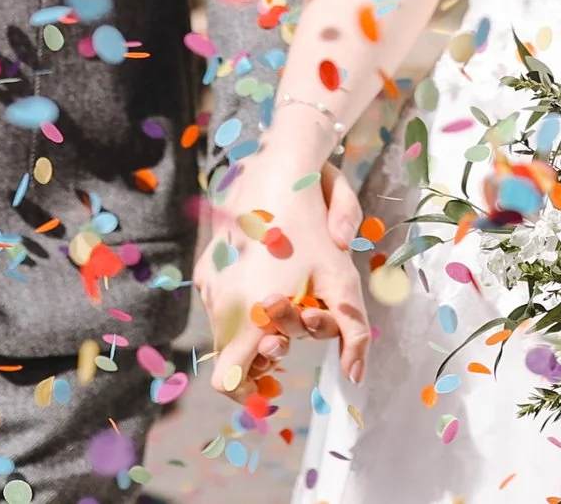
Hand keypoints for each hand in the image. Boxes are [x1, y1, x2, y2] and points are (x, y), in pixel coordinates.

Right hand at [198, 155, 370, 393]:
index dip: (247, 388)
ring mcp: (209, 283)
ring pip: (225, 326)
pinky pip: (219, 301)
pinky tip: (268, 276)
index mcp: (250, 314)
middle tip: (292, 326)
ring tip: (284, 296)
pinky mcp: (206, 265)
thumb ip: (352, 335)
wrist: (278, 171)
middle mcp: (221, 302)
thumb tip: (354, 376)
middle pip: (232, 353)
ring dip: (252, 325)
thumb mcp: (342, 282)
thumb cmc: (313, 228)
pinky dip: (240, 303)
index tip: (272, 377)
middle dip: (263, 349)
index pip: (227, 379)